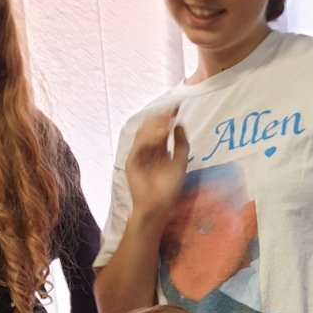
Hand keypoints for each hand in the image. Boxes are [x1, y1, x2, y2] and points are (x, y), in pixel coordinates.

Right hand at [125, 109, 188, 224]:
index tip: (177, 106)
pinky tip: (160, 136)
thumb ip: (181, 143)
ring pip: (143, 134)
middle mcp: (147, 150)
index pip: (161, 127)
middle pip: (151, 127)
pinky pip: (138, 146)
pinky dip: (148, 139)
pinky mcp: (131, 162)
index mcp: (158, 149)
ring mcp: (138, 155)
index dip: (168, 116)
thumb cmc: (169, 187)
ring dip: (155, 126)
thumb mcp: (180, 161)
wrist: (158, 205)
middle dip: (160, 118)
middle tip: (170, 111)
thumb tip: (179, 124)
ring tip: (167, 124)